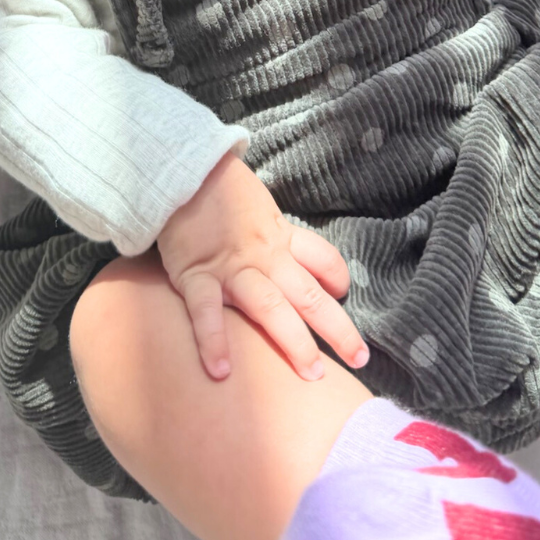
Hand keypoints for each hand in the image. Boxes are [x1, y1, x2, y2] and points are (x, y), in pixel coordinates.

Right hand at [155, 150, 369, 381]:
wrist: (180, 167)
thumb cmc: (218, 186)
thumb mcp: (256, 203)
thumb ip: (271, 230)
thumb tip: (285, 249)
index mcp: (279, 235)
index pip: (322, 258)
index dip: (338, 278)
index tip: (341, 293)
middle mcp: (264, 256)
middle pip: (309, 295)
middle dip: (337, 329)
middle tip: (359, 359)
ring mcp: (231, 268)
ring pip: (271, 307)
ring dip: (294, 341)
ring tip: (312, 373)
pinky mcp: (196, 275)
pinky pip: (206, 312)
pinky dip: (214, 341)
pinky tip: (221, 371)